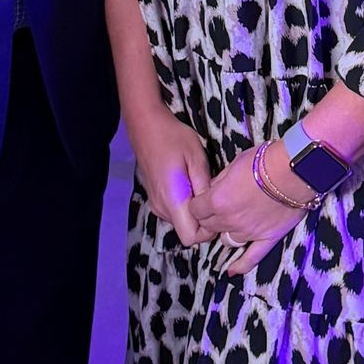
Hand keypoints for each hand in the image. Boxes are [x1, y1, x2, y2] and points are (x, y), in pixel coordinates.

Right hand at [128, 105, 213, 247]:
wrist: (146, 126)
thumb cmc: (174, 138)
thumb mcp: (196, 158)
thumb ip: (205, 187)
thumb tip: (214, 208)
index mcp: (173, 201)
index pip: (191, 238)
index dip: (207, 230)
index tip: (217, 209)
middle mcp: (161, 208)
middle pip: (187, 232)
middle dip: (203, 221)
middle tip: (213, 196)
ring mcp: (156, 204)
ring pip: (180, 222)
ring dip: (193, 212)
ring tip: (201, 186)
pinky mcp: (154, 198)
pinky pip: (174, 212)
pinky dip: (184, 205)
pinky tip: (190, 183)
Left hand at [190, 145, 305, 276]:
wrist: (294, 169)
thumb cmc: (264, 160)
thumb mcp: (234, 163)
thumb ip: (220, 181)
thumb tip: (212, 189)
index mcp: (218, 200)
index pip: (195, 210)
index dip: (197, 204)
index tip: (203, 200)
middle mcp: (229, 220)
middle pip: (208, 226)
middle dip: (209, 218)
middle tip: (217, 209)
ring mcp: (248, 232)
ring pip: (226, 240)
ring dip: (226, 232)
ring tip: (231, 224)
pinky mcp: (267, 238)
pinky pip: (251, 257)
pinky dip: (241, 265)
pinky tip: (232, 270)